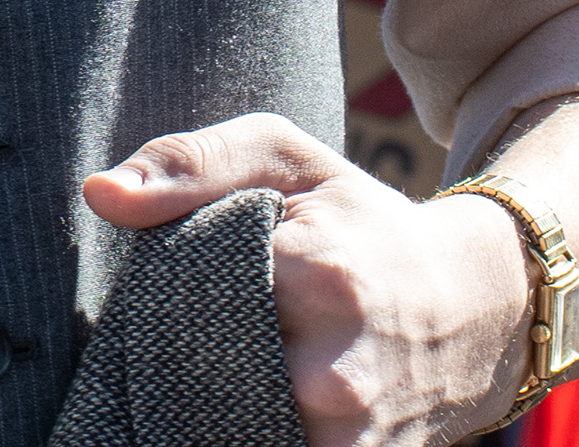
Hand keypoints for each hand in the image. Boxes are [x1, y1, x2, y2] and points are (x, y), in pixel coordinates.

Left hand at [88, 115, 533, 445]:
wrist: (481, 304)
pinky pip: (265, 444)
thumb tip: (98, 194)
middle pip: (198, 374)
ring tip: (235, 362)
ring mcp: (350, 434)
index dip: (172, 294)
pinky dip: (247, 424)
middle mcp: (336, 370)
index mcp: (317, 272)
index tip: (192, 283)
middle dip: (190, 353)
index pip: (186, 297)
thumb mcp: (287, 160)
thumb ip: (191, 164)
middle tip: (215, 328)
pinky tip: (254, 397)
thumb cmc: (365, 222)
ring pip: (226, 423)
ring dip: (212, 399)